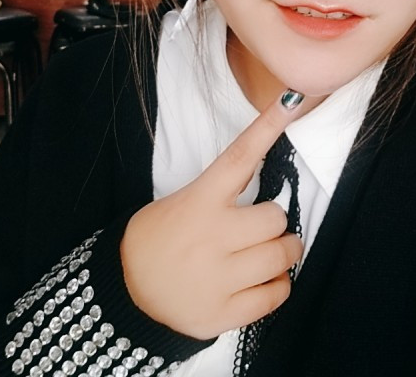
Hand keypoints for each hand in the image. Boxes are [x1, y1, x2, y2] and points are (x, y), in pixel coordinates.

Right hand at [120, 90, 306, 339]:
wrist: (124, 292)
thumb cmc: (159, 238)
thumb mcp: (183, 202)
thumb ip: (223, 194)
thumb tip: (270, 192)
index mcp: (200, 202)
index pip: (240, 157)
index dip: (267, 128)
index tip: (291, 101)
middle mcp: (211, 237)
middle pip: (275, 218)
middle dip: (276, 223)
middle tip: (266, 228)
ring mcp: (217, 277)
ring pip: (281, 256)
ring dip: (284, 252)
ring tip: (271, 252)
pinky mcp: (222, 313)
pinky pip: (276, 295)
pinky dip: (278, 285)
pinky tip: (263, 280)